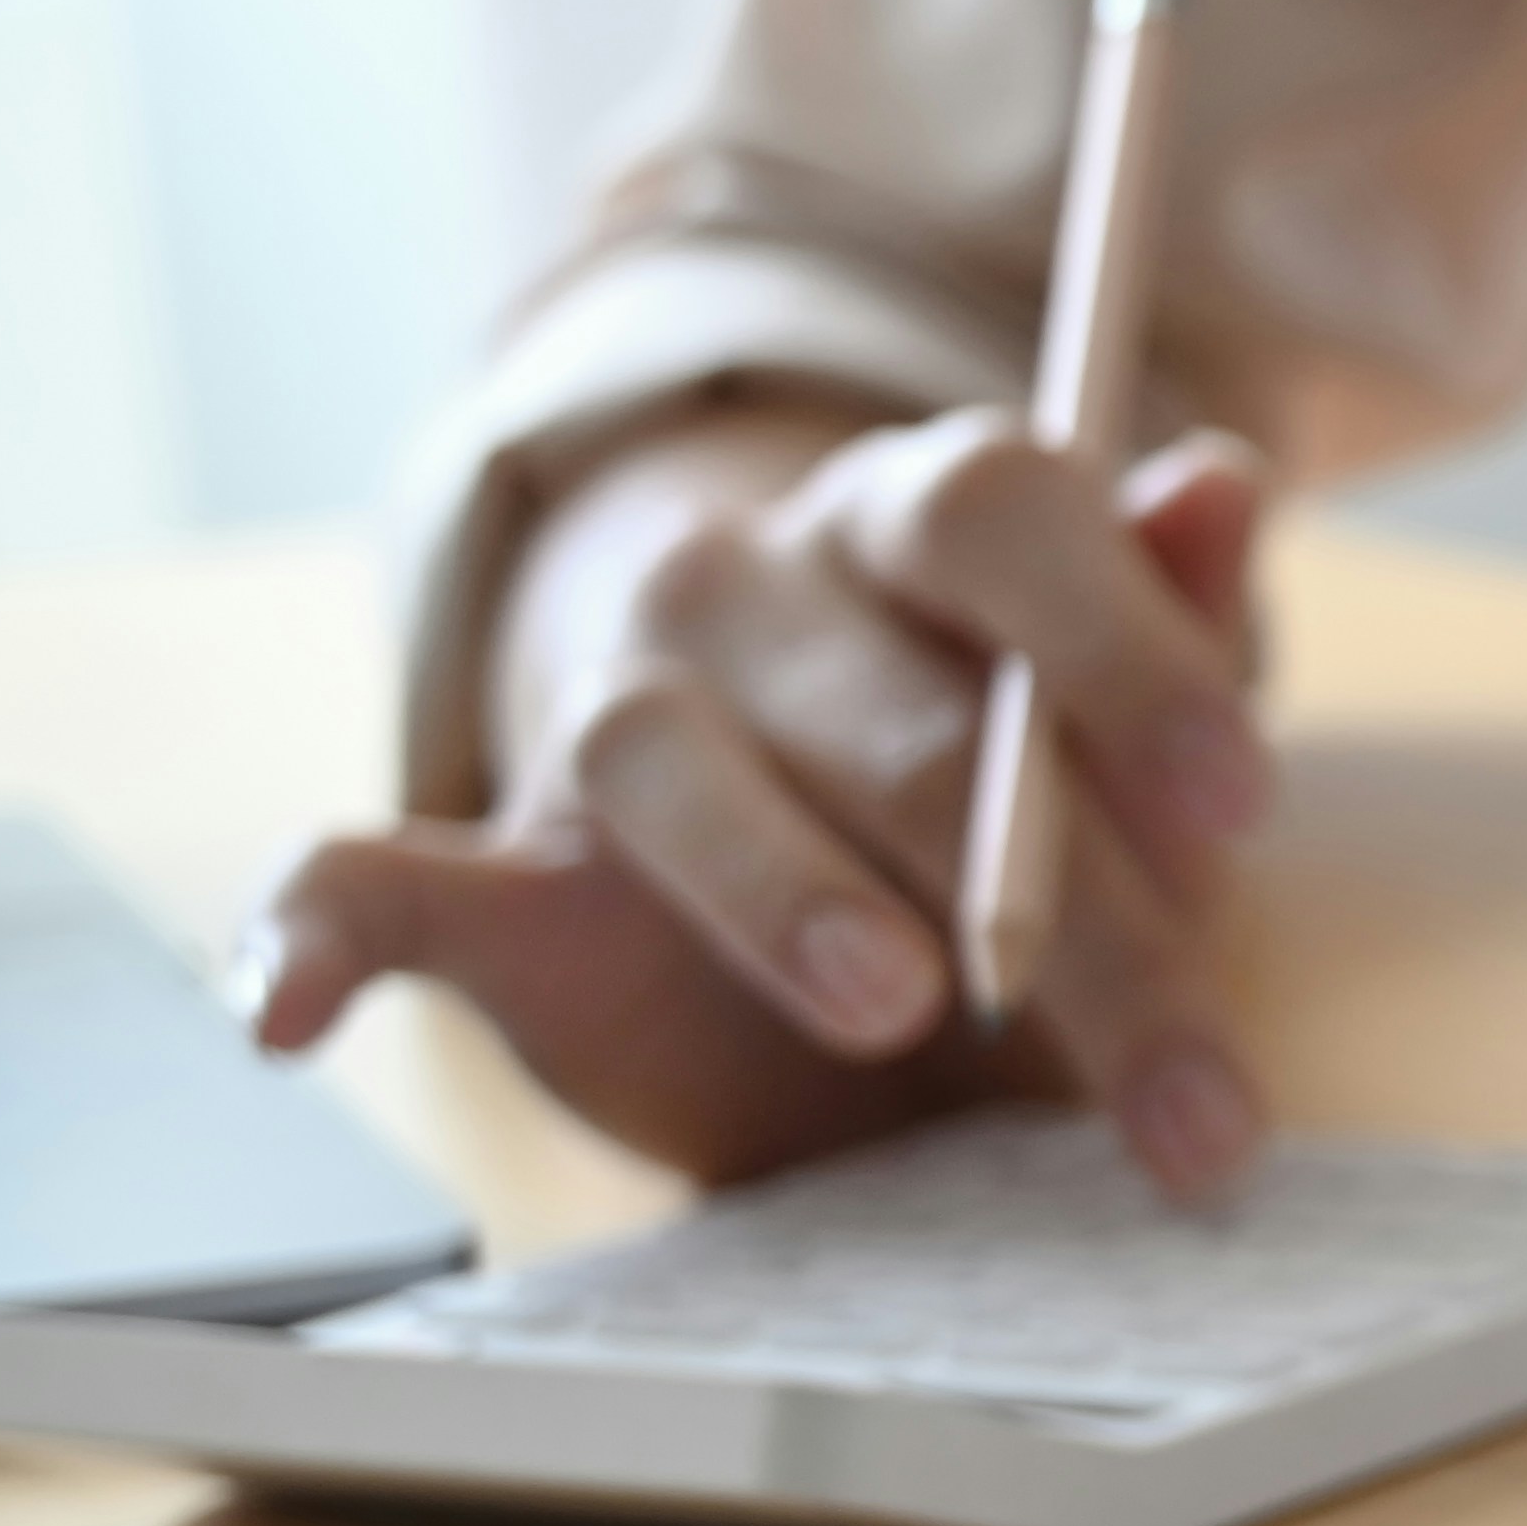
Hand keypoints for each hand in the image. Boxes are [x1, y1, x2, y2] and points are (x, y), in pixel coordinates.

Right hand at [249, 405, 1283, 1198]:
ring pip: (653, 762)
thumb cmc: (1043, 796)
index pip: (994, 509)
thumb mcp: (1143, 735)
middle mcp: (752, 593)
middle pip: (889, 709)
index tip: (1240, 800)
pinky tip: (286, 1012)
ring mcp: (615, 722)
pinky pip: (361, 878)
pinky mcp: (502, 877)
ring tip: (895, 1007)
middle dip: (1044, 892)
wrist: (873, 900)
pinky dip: (311, 935)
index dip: (1117, 645)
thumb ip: (1182, 627)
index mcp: (924, 524)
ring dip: (779, 889)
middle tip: (1151, 1045)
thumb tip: (1223, 481)